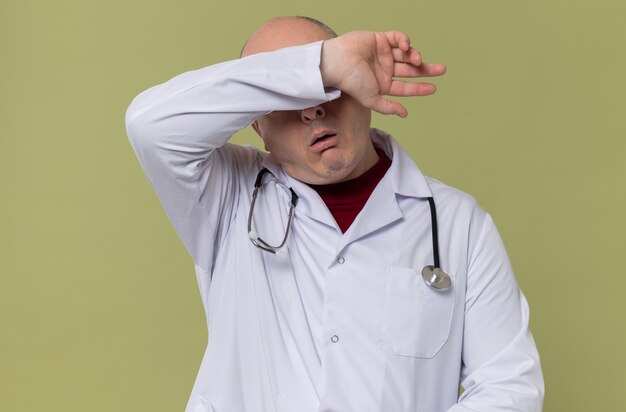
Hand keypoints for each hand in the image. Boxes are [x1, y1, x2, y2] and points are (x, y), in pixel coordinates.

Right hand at [320, 31, 445, 117]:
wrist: (337, 63)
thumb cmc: (351, 82)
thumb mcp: (371, 99)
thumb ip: (387, 107)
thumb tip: (405, 114)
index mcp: (383, 84)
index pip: (405, 87)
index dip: (420, 88)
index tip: (434, 88)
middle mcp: (385, 69)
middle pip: (410, 70)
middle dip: (425, 70)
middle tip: (441, 69)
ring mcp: (383, 54)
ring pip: (406, 53)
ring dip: (414, 56)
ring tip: (417, 60)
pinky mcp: (380, 39)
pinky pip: (397, 37)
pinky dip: (405, 41)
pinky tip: (406, 47)